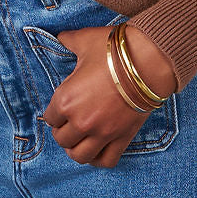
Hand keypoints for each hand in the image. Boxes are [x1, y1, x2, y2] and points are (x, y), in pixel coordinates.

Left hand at [40, 23, 178, 168]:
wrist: (147, 60)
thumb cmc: (113, 50)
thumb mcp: (85, 41)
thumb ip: (68, 41)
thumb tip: (61, 37)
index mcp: (66, 99)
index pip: (49, 118)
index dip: (53, 112)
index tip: (59, 109)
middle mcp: (81, 121)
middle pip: (62, 140)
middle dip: (63, 131)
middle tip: (68, 123)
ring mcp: (102, 133)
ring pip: (80, 156)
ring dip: (76, 149)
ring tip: (79, 139)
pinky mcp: (122, 138)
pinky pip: (106, 160)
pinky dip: (98, 159)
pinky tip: (96, 150)